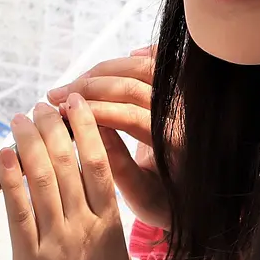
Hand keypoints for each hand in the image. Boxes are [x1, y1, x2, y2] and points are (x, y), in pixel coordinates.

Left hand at [0, 94, 136, 259]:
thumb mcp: (117, 253)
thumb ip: (103, 216)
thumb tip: (91, 180)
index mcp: (109, 223)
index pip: (99, 163)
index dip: (86, 128)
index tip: (76, 104)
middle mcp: (82, 225)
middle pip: (68, 162)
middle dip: (53, 127)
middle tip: (42, 106)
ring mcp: (54, 239)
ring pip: (42, 178)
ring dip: (29, 142)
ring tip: (21, 119)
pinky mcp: (27, 255)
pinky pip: (17, 210)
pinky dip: (9, 178)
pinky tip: (4, 155)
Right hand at [47, 47, 168, 229]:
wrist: (202, 199)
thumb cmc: (167, 203)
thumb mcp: (140, 197)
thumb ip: (117, 165)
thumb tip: (90, 126)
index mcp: (174, 144)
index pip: (130, 116)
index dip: (93, 110)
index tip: (61, 111)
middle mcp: (184, 116)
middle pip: (132, 87)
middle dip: (89, 87)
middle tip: (56, 95)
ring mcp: (186, 101)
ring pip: (143, 69)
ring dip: (104, 71)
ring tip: (74, 83)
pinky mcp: (184, 94)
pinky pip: (163, 64)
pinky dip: (142, 56)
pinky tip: (122, 58)